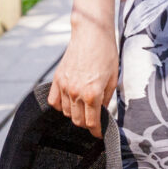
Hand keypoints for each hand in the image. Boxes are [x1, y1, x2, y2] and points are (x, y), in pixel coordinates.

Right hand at [49, 17, 120, 135]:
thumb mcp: (113, 78)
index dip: (96, 131)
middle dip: (86, 124)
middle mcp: (76, 92)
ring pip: (66, 113)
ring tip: (83, 109)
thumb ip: (106, 99)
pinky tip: (68, 102)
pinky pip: (54, 101)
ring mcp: (64, 86)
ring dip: (75, 115)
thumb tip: (102, 112)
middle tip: (93, 120)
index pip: (92, 122)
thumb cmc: (106, 54)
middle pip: (77, 121)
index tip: (99, 134)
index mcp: (92, 94)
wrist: (91, 34)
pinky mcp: (57, 79)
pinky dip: (60, 106)